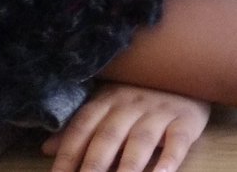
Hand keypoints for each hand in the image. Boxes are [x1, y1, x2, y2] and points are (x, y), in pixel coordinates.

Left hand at [41, 83, 208, 171]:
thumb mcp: (110, 107)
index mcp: (108, 100)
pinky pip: (177, 140)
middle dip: (93, 166)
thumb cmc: (143, 99)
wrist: (190, 74)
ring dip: (128, 167)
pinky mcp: (186, 119)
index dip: (68, 155)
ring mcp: (160, 111)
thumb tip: (47, 148)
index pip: (82, 128)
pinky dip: (170, 159)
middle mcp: (132, 104)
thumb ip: (82, 130)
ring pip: (141, 140)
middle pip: (108, 136)